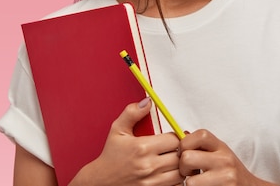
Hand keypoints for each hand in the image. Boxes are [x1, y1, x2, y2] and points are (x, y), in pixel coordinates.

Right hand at [69, 98, 183, 185]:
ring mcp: (151, 182)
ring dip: (179, 167)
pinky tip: (168, 174)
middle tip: (174, 150)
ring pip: (180, 173)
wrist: (99, 183)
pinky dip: (175, 181)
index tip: (169, 139)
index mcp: (142, 148)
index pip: (174, 139)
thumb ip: (132, 113)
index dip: (175, 137)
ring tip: (172, 162)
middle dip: (179, 151)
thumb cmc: (110, 157)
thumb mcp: (117, 131)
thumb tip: (148, 102)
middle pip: (180, 156)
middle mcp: (148, 166)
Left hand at [178, 130, 276, 185]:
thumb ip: (203, 146)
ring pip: (189, 181)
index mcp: (221, 146)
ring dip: (190, 184)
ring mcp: (225, 177)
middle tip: (189, 172)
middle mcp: (224, 160)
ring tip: (198, 182)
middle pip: (187, 157)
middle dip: (182, 167)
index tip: (184, 153)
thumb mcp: (219, 153)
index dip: (185, 143)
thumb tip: (180, 135)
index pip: (199, 135)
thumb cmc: (229, 171)